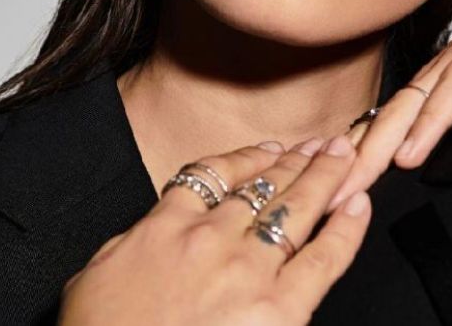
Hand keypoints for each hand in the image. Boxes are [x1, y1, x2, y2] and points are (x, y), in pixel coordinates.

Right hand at [59, 137, 371, 324]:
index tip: (267, 150)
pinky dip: (345, 229)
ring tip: (344, 156)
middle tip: (323, 143)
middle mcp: (210, 239)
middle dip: (297, 161)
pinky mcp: (279, 309)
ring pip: (295, 210)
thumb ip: (131, 244)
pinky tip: (358, 205)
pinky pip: (323, 259)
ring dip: (324, 178)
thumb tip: (148, 232)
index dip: (247, 159)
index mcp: (164, 227)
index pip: (212, 176)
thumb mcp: (94, 276)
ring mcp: (247, 271)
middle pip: (262, 186)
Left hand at [327, 0, 451, 209]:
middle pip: (382, 125)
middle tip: (323, 202)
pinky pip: (451, 96)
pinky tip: (408, 155)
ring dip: (373, 152)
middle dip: (351, 165)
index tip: (330, 196)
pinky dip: (428, 126)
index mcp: (432, 84)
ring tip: (348, 185)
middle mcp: (433, 74)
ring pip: (404, 114)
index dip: (358, 160)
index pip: (386, 127)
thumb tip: (437, 152)